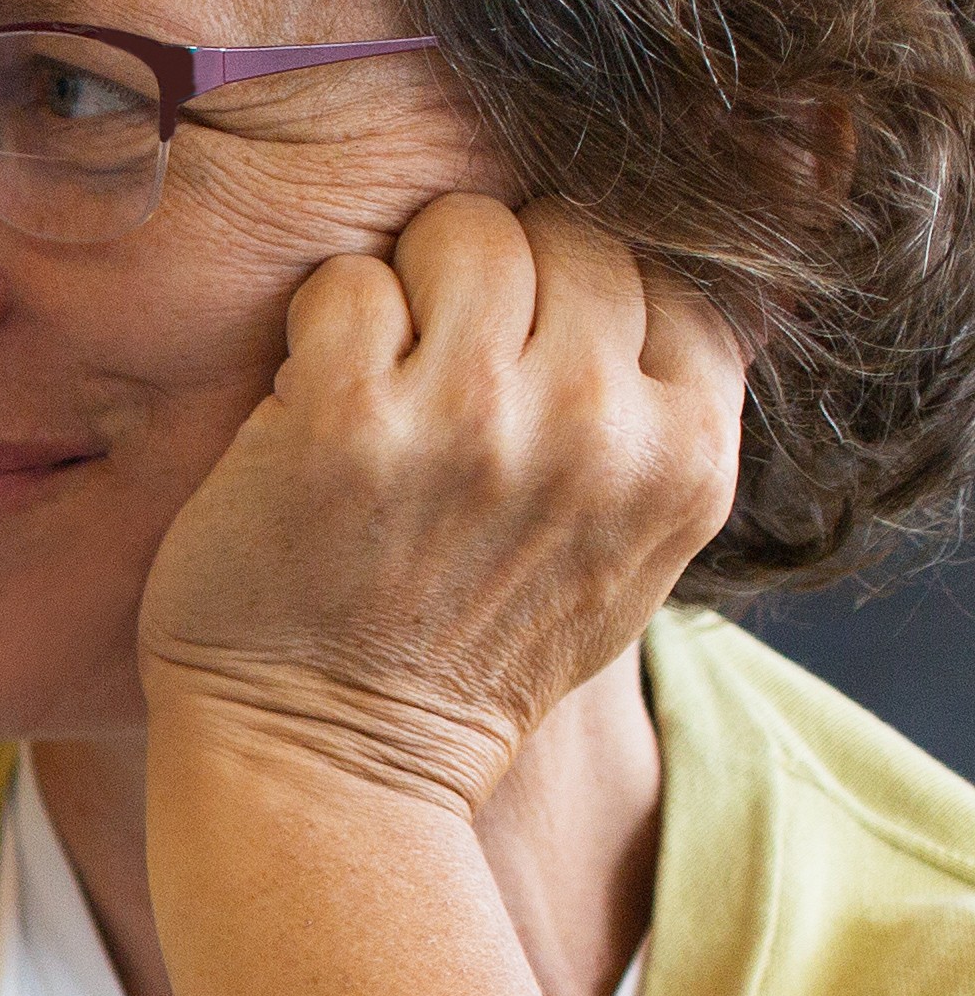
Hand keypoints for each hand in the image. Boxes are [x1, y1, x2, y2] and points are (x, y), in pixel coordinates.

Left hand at [136, 195, 743, 814]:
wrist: (335, 762)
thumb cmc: (467, 653)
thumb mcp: (629, 552)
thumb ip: (663, 423)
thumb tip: (666, 283)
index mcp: (684, 455)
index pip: (666, 277)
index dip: (580, 298)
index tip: (522, 364)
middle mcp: (595, 429)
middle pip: (571, 236)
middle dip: (497, 277)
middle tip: (438, 361)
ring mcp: (472, 421)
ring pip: (465, 233)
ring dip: (410, 284)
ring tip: (381, 372)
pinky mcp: (347, 422)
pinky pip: (348, 283)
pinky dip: (322, 325)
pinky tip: (312, 401)